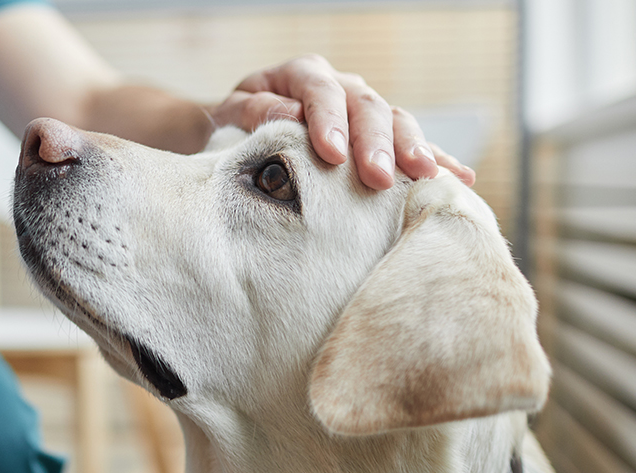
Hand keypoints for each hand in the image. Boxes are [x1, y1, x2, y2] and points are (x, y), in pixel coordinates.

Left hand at [210, 55, 474, 188]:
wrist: (241, 133)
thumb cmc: (234, 126)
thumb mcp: (231, 116)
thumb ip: (254, 112)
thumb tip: (288, 115)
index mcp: (301, 74)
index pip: (320, 91)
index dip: (328, 121)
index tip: (332, 155)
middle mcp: (340, 86)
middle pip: (367, 107)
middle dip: (375, 143)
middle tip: (378, 178)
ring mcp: (364, 109)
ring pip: (397, 121)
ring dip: (413, 149)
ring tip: (426, 177)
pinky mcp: (379, 136)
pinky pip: (413, 144)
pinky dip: (437, 159)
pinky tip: (460, 178)